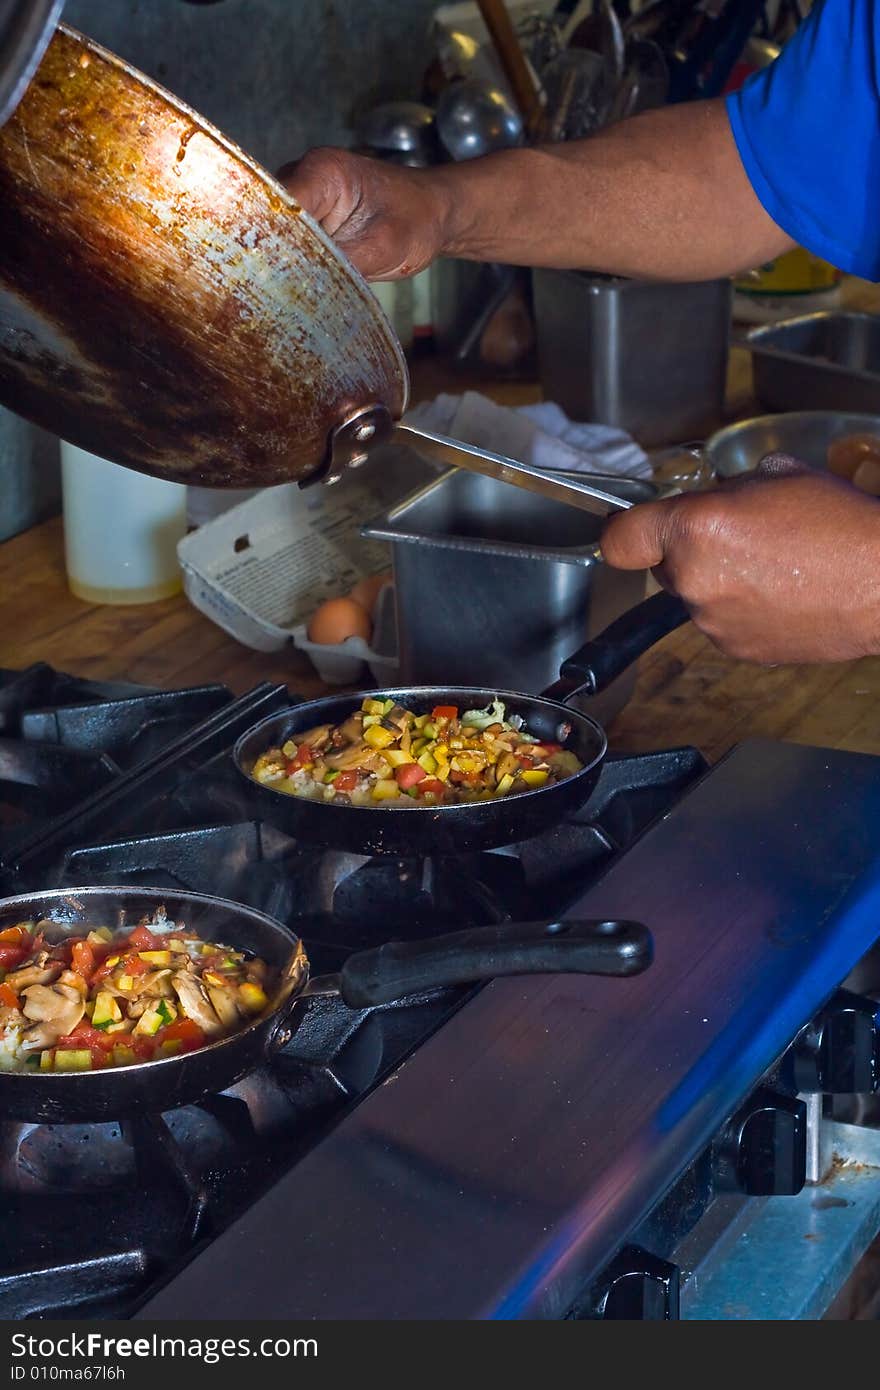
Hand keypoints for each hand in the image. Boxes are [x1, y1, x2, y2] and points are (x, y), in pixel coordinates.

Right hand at [277, 148, 446, 279]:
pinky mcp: (305, 219)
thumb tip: (303, 284)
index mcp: (323, 171)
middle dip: (269, 256)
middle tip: (274, 292)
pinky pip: (285, 243)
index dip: (270, 243)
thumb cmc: (418, 219)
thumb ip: (342, 262)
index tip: (272, 275)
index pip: (278, 206)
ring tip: (286, 290)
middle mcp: (304, 178)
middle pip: (266, 219)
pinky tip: (295, 285)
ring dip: (277, 263)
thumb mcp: (385, 247)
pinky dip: (288, 265)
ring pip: (271, 234)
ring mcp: (301, 199)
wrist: (433, 215)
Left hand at [600, 456, 879, 663]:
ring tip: (771, 566)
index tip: (634, 531)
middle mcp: (694, 580)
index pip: (620, 539)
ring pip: (693, 595)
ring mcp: (712, 622)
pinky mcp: (735, 649)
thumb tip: (714, 500)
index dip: (626, 532)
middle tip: (737, 536)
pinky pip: (720, 622)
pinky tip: (780, 593)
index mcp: (695, 529)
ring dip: (718, 581)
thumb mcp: (778, 474)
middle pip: (661, 566)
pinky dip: (740, 609)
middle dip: (687, 551)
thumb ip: (728, 489)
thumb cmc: (841, 525)